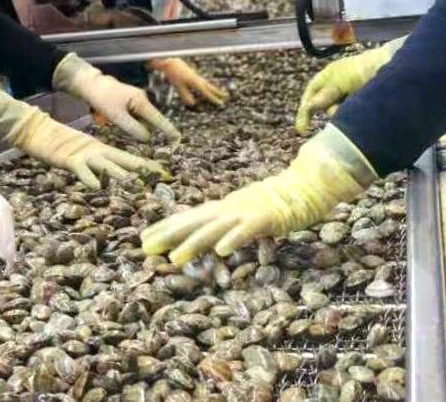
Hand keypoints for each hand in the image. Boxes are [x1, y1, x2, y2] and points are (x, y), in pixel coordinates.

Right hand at [0, 93, 167, 187]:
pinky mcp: (69, 159)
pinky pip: (81, 170)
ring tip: (134, 182)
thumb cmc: (58, 143)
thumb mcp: (80, 155)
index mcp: (101, 150)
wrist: (38, 130)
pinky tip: (97, 186)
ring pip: (106, 165)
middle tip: (160, 177)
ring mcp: (83, 154)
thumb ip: (94, 165)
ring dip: (120, 174)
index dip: (146, 165)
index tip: (164, 173)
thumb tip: (106, 180)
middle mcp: (97, 151)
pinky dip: (90, 178)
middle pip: (123, 160)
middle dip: (142, 169)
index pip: (128, 158)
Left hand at [55, 55, 181, 142]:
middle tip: (127, 129)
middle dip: (143, 130)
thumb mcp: (116, 116)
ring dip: (133, 126)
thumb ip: (133, 128)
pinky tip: (114, 117)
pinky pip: (133, 117)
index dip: (168, 130)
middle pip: (149, 122)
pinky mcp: (129, 103)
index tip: (178, 139)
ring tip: (114, 119)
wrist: (89, 84)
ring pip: (140, 120)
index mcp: (141, 101)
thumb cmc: (102, 99)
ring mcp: (136, 101)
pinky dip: (128, 122)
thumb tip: (148, 138)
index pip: (158, 119)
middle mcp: (142, 100)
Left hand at [140, 125, 375, 264]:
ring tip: (174, 259)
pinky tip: (220, 251)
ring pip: (213, 229)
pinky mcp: (263, 219)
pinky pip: (245, 231)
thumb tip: (205, 239)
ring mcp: (244, 213)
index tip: (143, 239)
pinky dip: (232, 240)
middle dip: (168, 235)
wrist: (303, 186)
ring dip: (193, 244)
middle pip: (193, 222)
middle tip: (144, 248)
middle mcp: (227, 209)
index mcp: (221, 209)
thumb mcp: (241, 215)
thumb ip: (224, 225)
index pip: (187, 218)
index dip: (165, 228)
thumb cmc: (272, 204)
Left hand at [152, 57, 227, 107]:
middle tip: (227, 97)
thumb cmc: (173, 74)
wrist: (170, 61)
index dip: (214, 99)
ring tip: (220, 93)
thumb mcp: (178, 86)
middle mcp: (197, 79)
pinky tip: (207, 87)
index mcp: (195, 82)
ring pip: (207, 83)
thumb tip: (192, 104)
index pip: (207, 92)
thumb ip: (185, 95)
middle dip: (218, 92)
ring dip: (214, 88)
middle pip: (210, 87)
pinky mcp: (193, 74)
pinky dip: (207, 85)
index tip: (221, 104)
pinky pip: (203, 81)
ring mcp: (196, 76)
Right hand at [295, 39, 404, 132]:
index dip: (305, 111)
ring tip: (357, 107)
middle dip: (331, 111)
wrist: (388, 66)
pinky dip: (353, 114)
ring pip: (338, 111)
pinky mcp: (362, 101)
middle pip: (324, 105)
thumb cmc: (360, 70)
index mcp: (327, 77)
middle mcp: (336, 85)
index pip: (310, 95)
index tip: (302, 130)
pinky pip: (351, 112)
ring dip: (343, 112)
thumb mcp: (338, 82)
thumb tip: (309, 108)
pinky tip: (361, 110)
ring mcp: (350, 94)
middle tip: (340, 113)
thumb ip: (324, 96)